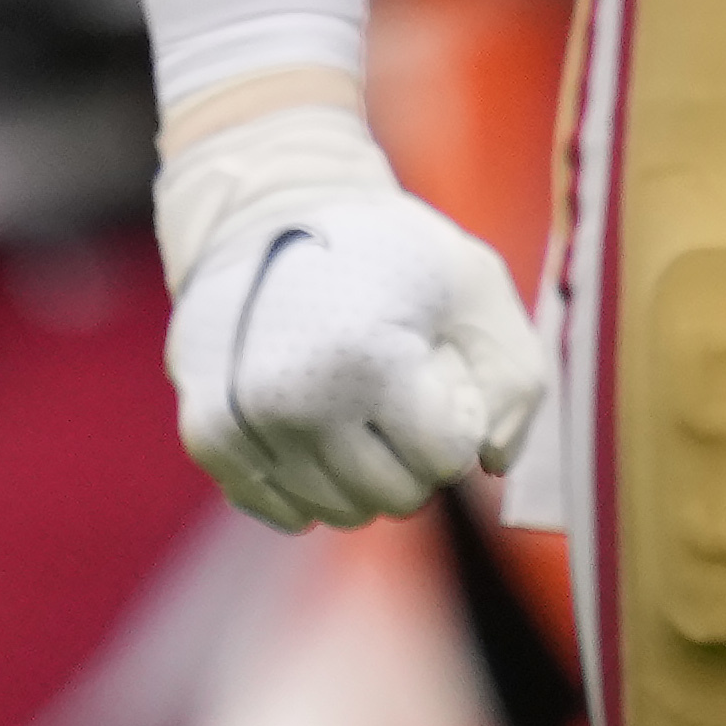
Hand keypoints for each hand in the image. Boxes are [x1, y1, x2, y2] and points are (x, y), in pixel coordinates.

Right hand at [156, 98, 548, 530]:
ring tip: (357, 398)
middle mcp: (299, 402)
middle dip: (415, 454)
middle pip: (395, 497)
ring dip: (363, 471)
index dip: (456, 422)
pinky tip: (317, 426)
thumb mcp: (475, 285)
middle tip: (401, 390)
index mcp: (372, 361)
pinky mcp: (210, 438)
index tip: (438, 374)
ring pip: (339, 512)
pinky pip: (282, 512)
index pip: (445, 461)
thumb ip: (515, 378)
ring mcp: (247, 425)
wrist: (274, 213)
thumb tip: (494, 463)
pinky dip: (310, 484)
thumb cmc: (390, 253)